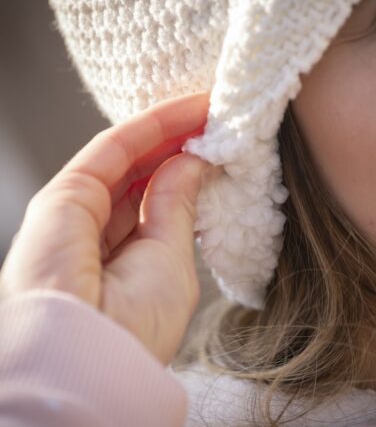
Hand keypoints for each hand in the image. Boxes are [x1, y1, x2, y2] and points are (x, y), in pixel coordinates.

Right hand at [0, 91, 222, 364]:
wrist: (86, 355)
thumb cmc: (137, 323)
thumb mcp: (173, 260)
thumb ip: (176, 207)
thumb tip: (190, 164)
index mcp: (123, 259)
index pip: (157, 202)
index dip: (188, 171)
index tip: (224, 149)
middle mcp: (97, 233)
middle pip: (144, 175)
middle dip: (182, 145)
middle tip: (222, 120)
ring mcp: (78, 211)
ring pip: (129, 155)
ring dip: (171, 129)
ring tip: (213, 108)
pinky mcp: (64, 194)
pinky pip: (114, 148)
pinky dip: (152, 126)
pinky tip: (188, 111)